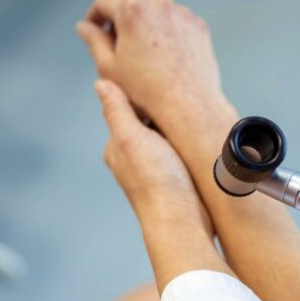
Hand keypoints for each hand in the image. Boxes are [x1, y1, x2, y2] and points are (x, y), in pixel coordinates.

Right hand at [77, 0, 230, 129]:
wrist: (189, 107)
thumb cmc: (149, 92)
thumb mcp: (108, 67)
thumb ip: (93, 40)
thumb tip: (85, 28)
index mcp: (133, 10)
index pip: (104, 1)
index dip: (94, 15)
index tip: (93, 28)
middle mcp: (160, 5)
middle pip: (131, 2)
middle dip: (119, 19)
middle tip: (113, 43)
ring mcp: (182, 14)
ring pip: (154, 12)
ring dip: (143, 24)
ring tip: (138, 53)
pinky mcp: (199, 27)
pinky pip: (175, 22)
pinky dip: (165, 32)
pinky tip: (161, 56)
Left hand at [94, 79, 212, 237]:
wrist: (182, 220)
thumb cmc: (156, 178)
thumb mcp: (131, 136)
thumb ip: (117, 110)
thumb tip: (100, 82)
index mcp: (117, 148)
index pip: (127, 111)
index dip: (143, 96)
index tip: (160, 81)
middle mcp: (133, 160)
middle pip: (147, 125)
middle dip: (162, 113)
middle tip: (181, 97)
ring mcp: (155, 172)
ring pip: (166, 139)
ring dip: (177, 129)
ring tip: (192, 116)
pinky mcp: (177, 181)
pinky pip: (181, 154)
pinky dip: (188, 145)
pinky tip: (199, 140)